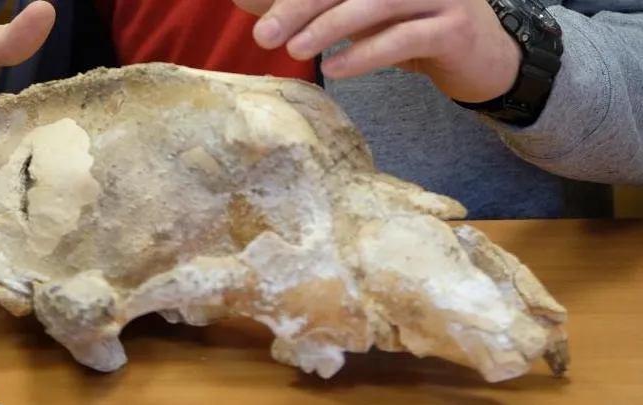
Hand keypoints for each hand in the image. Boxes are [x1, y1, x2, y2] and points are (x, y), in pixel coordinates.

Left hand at [233, 0, 521, 102]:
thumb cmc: (412, 29)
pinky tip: (336, 69)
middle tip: (264, 33)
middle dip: (301, 4)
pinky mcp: (457, 27)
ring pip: (378, 1)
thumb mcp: (361, 13)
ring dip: (331, 26)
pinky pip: (404, 37)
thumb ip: (315, 5)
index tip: (255, 4)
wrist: (483, 59)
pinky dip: (366, 53)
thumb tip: (250, 1)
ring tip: (295, 50)